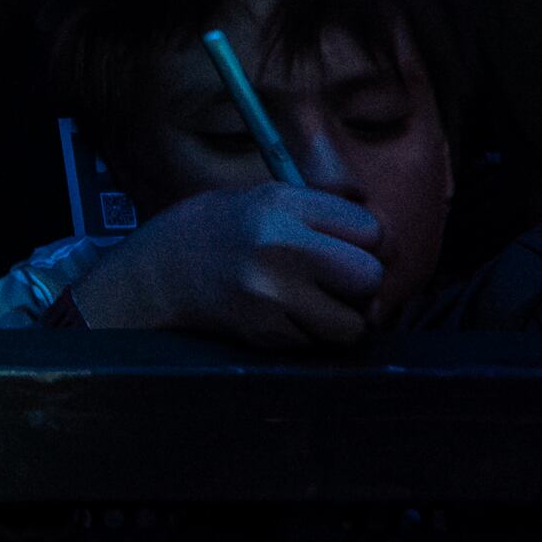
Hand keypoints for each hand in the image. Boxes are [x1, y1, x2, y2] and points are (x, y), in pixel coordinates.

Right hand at [69, 183, 388, 347]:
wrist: (159, 273)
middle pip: (369, 276)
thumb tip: (383, 242)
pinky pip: (319, 343)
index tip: (349, 247)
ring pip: (353, 322)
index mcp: (284, 204)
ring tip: (315, 303)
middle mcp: (281, 246)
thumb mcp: (266, 199)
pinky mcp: (264, 331)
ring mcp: (271, 293)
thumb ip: (322, 214)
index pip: (370, 230)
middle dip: (361, 283)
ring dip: (342, 318)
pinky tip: (286, 316)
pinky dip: (312, 336)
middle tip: (338, 281)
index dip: (366, 243)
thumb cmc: (218, 231)